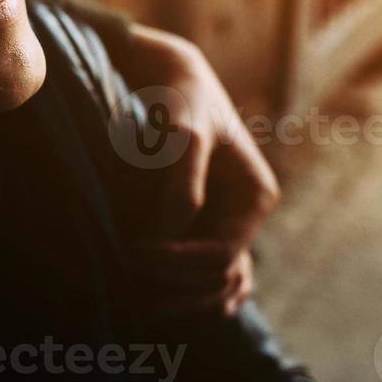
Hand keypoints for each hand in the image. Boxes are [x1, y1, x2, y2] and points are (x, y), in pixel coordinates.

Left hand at [121, 23, 278, 315]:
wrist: (171, 78)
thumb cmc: (180, 101)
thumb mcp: (183, 136)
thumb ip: (180, 186)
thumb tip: (166, 239)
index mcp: (254, 198)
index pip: (222, 255)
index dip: (179, 263)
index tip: (134, 252)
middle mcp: (246, 216)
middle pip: (219, 276)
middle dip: (177, 280)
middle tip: (126, 268)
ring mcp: (228, 223)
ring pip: (219, 285)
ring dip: (187, 298)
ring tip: (143, 299)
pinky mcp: (207, 226)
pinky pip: (210, 277)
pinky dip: (193, 295)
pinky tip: (164, 302)